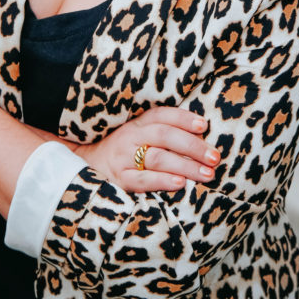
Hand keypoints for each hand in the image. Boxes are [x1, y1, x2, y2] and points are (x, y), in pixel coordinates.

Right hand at [75, 106, 219, 192]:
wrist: (83, 166)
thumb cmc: (122, 151)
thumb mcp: (138, 134)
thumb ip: (163, 132)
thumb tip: (201, 134)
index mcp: (137, 123)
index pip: (162, 115)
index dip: (183, 118)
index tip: (204, 125)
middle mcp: (131, 137)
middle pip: (165, 136)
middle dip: (193, 146)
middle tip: (215, 157)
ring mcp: (124, 158)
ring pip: (158, 158)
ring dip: (185, 166)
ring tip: (206, 174)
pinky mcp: (119, 180)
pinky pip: (142, 180)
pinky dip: (162, 181)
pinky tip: (180, 184)